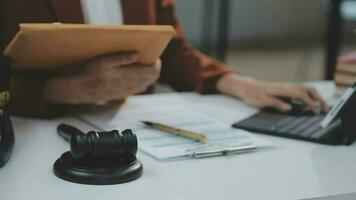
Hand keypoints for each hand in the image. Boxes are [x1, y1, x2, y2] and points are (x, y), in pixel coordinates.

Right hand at [43, 53, 160, 103]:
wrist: (79, 90)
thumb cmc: (89, 73)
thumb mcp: (103, 61)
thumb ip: (121, 58)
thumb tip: (136, 54)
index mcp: (128, 76)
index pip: (153, 72)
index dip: (156, 63)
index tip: (154, 56)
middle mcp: (131, 86)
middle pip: (152, 78)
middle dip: (153, 67)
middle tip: (149, 58)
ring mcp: (128, 91)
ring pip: (146, 84)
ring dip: (147, 74)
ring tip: (143, 64)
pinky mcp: (123, 94)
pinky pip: (138, 88)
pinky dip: (141, 81)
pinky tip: (135, 74)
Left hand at [217, 74, 328, 112]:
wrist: (247, 87)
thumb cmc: (252, 94)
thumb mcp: (262, 101)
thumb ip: (276, 104)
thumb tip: (289, 108)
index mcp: (283, 89)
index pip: (301, 95)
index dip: (310, 103)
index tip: (315, 111)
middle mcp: (287, 86)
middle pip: (308, 90)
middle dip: (319, 99)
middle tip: (325, 110)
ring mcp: (287, 86)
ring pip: (307, 89)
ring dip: (316, 97)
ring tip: (322, 107)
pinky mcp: (286, 89)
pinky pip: (302, 90)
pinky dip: (310, 96)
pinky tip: (311, 103)